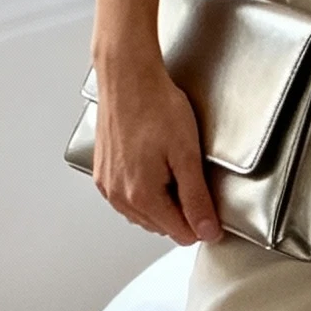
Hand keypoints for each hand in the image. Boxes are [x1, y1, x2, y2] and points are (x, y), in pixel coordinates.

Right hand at [91, 49, 222, 245]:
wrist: (127, 77)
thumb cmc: (156, 107)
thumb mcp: (187, 155)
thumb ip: (197, 198)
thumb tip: (207, 231)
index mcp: (142, 197)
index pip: (181, 234)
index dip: (201, 220)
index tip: (208, 197)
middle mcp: (119, 197)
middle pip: (162, 226)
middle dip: (180, 209)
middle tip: (189, 173)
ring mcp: (108, 185)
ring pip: (144, 214)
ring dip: (161, 200)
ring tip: (170, 165)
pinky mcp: (102, 173)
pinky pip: (127, 198)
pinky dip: (143, 190)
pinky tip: (152, 164)